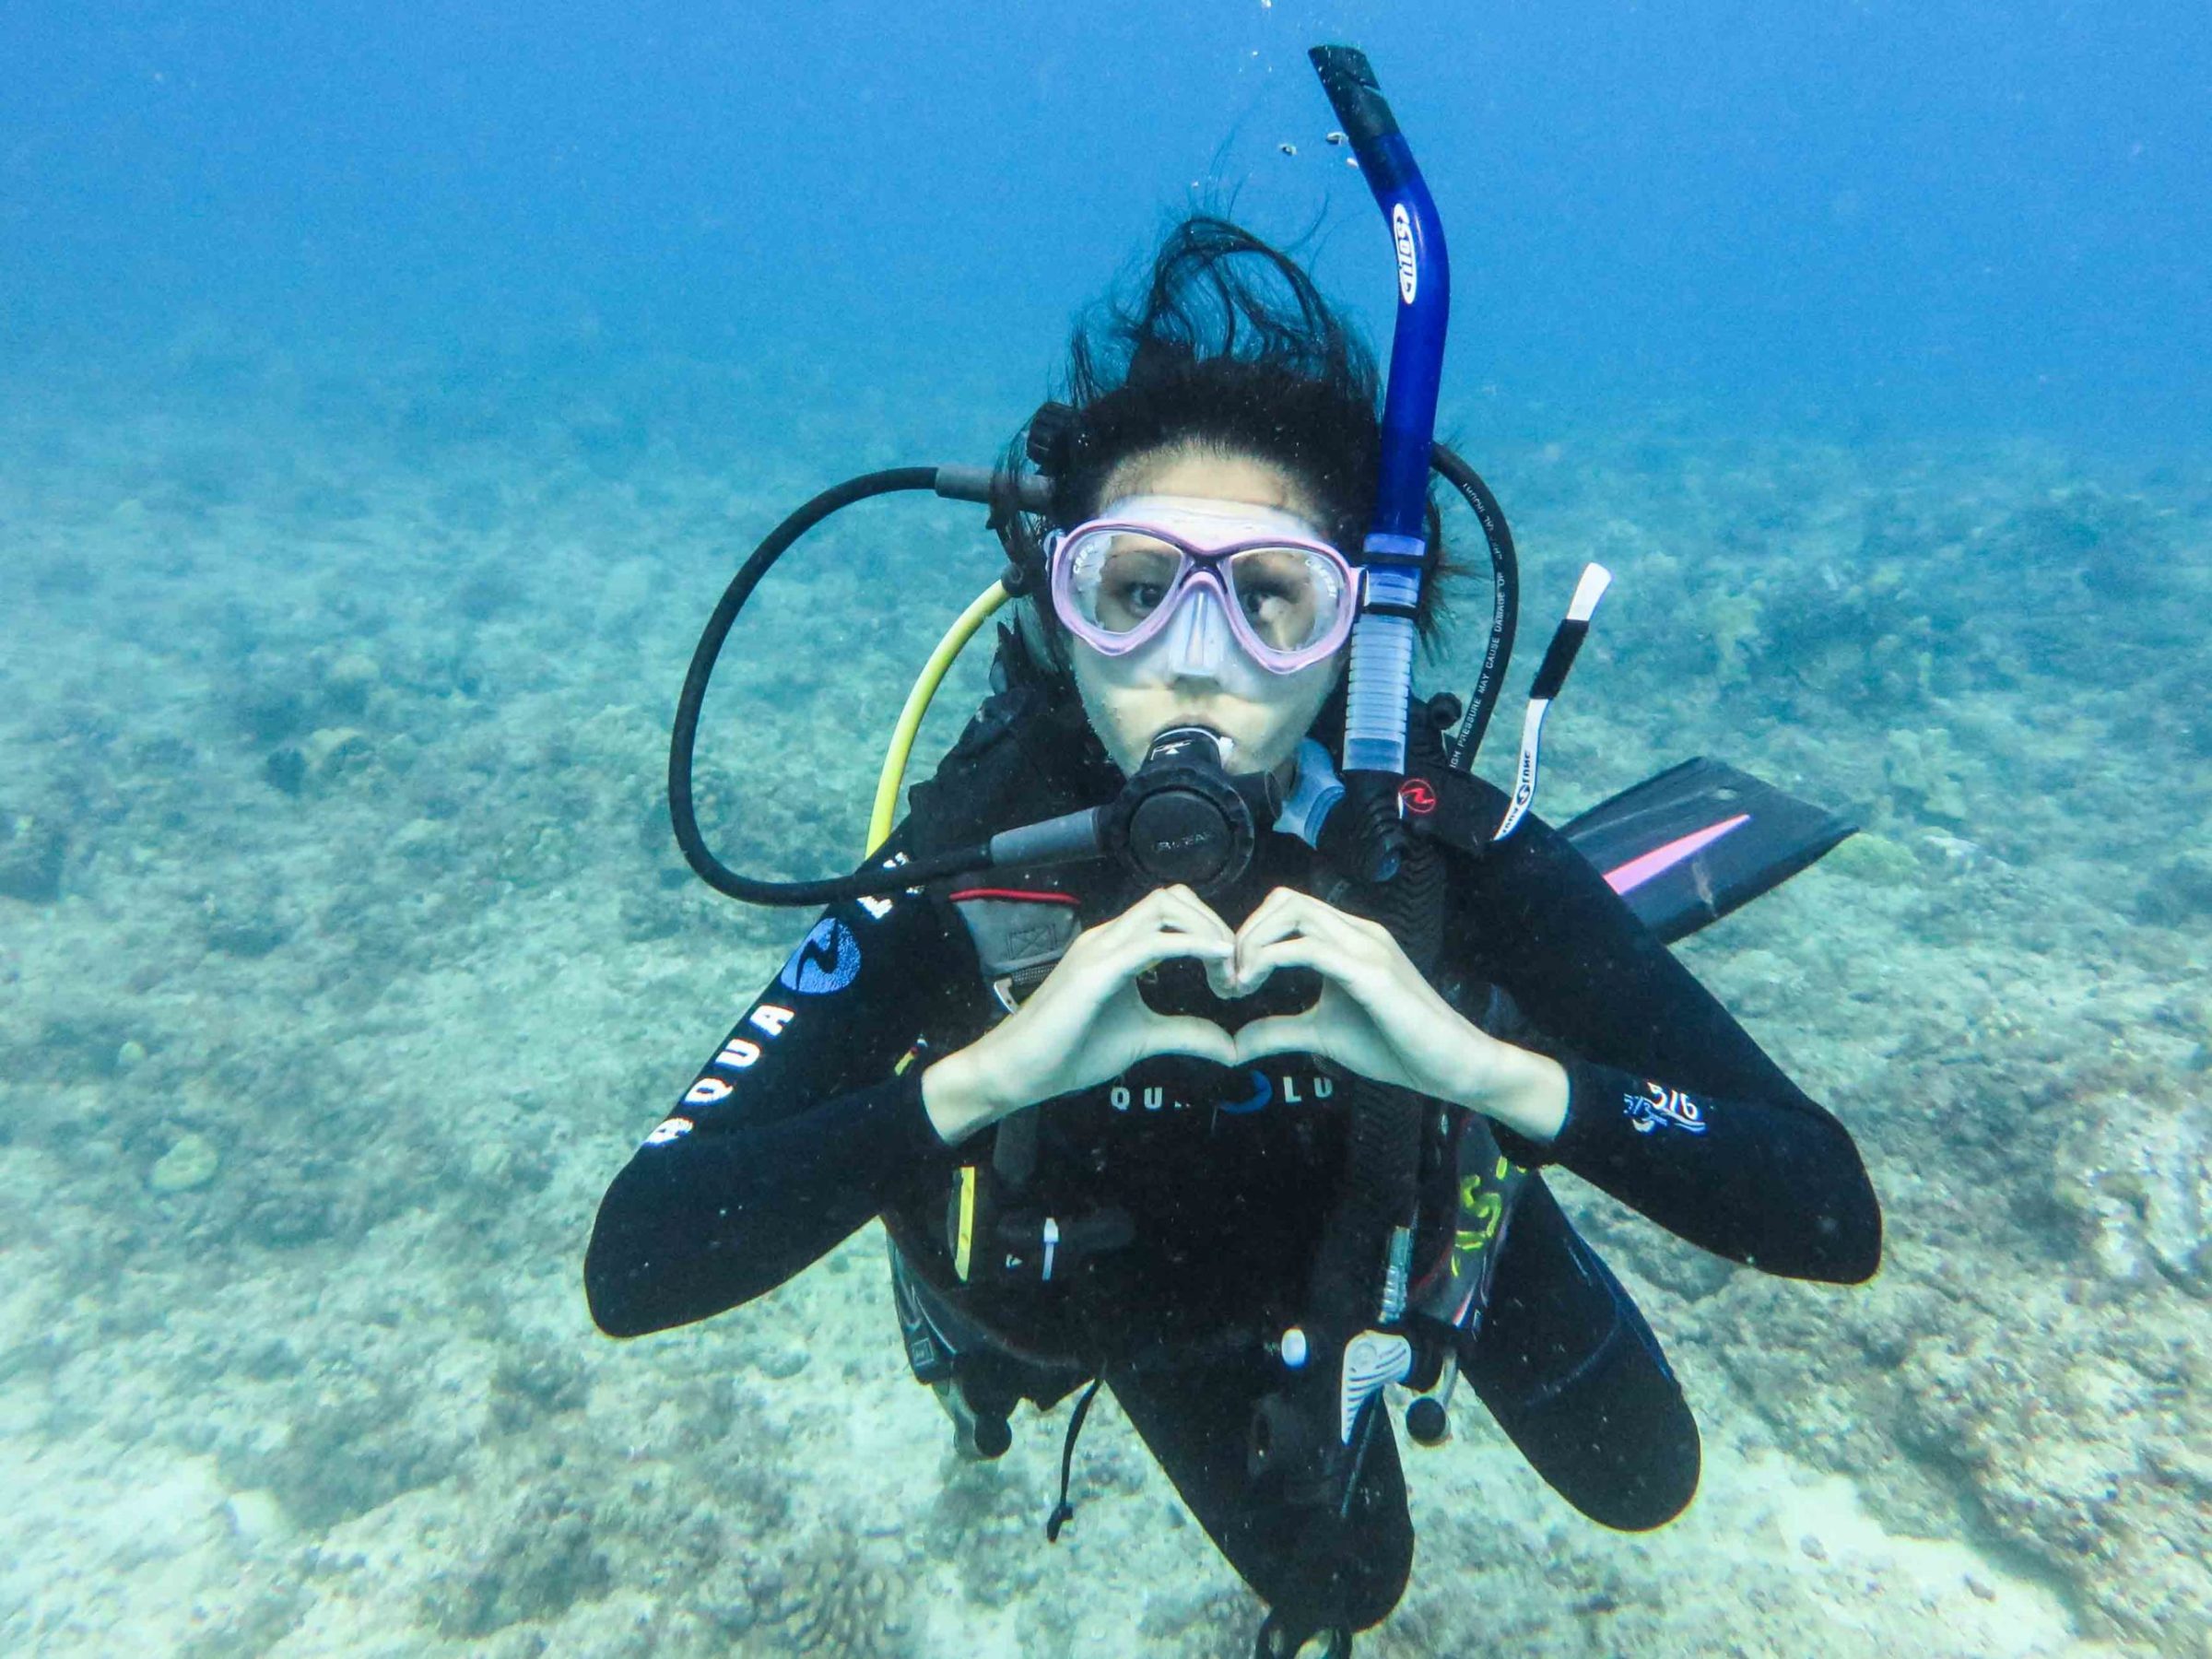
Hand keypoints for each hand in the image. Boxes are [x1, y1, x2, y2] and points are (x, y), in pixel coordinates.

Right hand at [924, 886, 1237, 1142]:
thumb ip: (1186, 1035)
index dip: (1209, 931)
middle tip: (1235, 969)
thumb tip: (1231, 1046)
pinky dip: (1192, 945)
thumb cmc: (1070, 1052)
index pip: (1172, 910)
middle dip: (1214, 924)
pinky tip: (1217, 962)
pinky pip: (1152, 942)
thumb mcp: (1143, 1039)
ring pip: (1164, 907)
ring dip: (1206, 932)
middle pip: (1173, 898)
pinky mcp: (1095, 971)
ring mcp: (1099, 949)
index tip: (1230, 975)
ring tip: (1227, 971)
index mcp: (1117, 946)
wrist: (1019, 1071)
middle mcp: (1108, 937)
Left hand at [1229, 889, 1568, 1143]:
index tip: (1231, 979)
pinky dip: (1271, 959)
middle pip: (1285, 900)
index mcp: (1348, 938)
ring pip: (1294, 912)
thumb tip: (1236, 1043)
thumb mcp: (1322, 1035)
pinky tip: (1254, 985)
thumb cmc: (1396, 1047)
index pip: (1287, 908)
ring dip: (1254, 943)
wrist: (1452, 1066)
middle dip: (1244, 934)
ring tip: (1238, 984)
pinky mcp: (1372, 973)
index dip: (1250, 935)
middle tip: (1228, 980)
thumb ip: (1279, 1031)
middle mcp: (1358, 931)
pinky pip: (1311, 947)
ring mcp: (1367, 947)